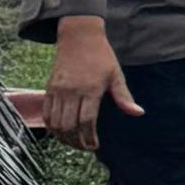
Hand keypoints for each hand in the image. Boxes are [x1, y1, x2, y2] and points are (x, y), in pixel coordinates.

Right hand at [40, 16, 136, 153]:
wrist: (79, 37)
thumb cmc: (101, 56)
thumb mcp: (116, 74)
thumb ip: (124, 97)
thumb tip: (138, 113)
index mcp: (91, 89)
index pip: (87, 121)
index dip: (90, 137)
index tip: (95, 146)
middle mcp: (72, 91)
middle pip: (69, 126)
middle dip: (76, 142)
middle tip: (84, 147)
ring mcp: (58, 90)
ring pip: (56, 122)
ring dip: (63, 137)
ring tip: (73, 142)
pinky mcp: (49, 89)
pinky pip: (46, 113)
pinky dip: (51, 126)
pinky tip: (60, 132)